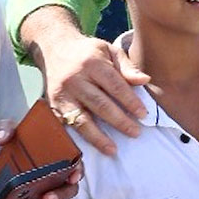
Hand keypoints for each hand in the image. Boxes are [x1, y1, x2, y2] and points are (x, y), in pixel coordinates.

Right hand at [42, 31, 149, 154]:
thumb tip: (145, 80)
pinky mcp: (53, 106)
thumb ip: (127, 66)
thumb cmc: (88, 52)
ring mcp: (62, 95)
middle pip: (100, 104)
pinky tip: (92, 147)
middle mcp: (75, 79)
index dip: (130, 101)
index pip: (115, 85)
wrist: (54, 49)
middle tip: (135, 132)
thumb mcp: (109, 50)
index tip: (143, 114)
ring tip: (113, 149)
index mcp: (92, 63)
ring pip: (81, 119)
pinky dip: (80, 138)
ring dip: (98, 137)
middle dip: (119, 121)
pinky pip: (68, 126)